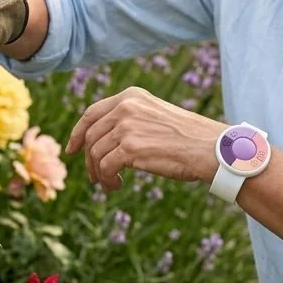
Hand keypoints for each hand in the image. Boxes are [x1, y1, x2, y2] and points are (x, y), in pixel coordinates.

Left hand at [65, 87, 226, 190]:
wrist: (210, 148)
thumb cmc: (188, 138)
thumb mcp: (155, 117)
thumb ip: (130, 121)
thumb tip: (102, 141)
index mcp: (131, 96)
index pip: (91, 113)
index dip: (77, 132)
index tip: (72, 149)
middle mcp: (126, 107)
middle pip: (90, 136)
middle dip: (88, 159)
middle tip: (95, 177)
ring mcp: (126, 126)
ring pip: (95, 153)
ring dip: (98, 173)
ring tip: (110, 184)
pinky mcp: (130, 148)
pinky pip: (105, 167)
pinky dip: (107, 180)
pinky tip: (117, 185)